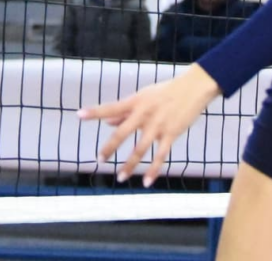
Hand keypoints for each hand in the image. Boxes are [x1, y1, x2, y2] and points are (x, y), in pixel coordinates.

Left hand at [78, 65, 220, 186]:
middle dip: (110, 147)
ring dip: (130, 165)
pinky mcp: (171, 134)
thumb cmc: (165, 92)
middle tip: (100, 159)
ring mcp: (158, 125)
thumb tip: (107, 122)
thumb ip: (125, 111)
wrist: (192, 89)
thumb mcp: (143, 97)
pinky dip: (153, 170)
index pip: (111, 107)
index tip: (79, 115)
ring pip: (140, 149)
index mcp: (135, 102)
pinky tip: (147, 181)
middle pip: (123, 132)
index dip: (95, 112)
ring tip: (120, 177)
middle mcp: (144, 113)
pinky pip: (160, 156)